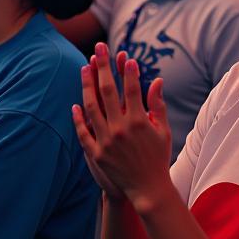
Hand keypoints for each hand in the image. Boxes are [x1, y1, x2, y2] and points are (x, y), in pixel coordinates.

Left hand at [71, 43, 172, 210]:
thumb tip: (157, 80)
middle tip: (99, 48)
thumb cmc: (158, 158)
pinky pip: (84, 132)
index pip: (132, 88)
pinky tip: (75, 104)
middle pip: (109, 90)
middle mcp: (121, 128)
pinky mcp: (97, 154)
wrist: (147, 190)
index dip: (129, 71)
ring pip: (92, 107)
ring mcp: (106, 140)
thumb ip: (158, 104)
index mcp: (139, 121)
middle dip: (104, 66)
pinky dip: (78, 118)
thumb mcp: (163, 130)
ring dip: (88, 85)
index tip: (126, 57)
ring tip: (85, 68)